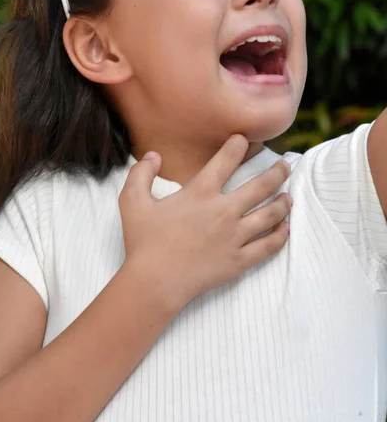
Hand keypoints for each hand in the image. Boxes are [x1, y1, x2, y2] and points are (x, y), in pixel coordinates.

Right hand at [119, 135, 290, 309]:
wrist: (154, 282)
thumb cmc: (143, 241)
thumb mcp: (132, 201)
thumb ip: (141, 174)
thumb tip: (153, 156)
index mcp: (201, 193)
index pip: (226, 159)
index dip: (238, 145)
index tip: (245, 140)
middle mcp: (224, 211)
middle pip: (260, 186)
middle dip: (276, 172)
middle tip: (284, 165)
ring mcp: (235, 237)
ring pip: (270, 215)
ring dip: (283, 203)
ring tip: (289, 196)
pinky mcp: (239, 260)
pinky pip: (268, 246)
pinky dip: (280, 236)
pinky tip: (285, 228)